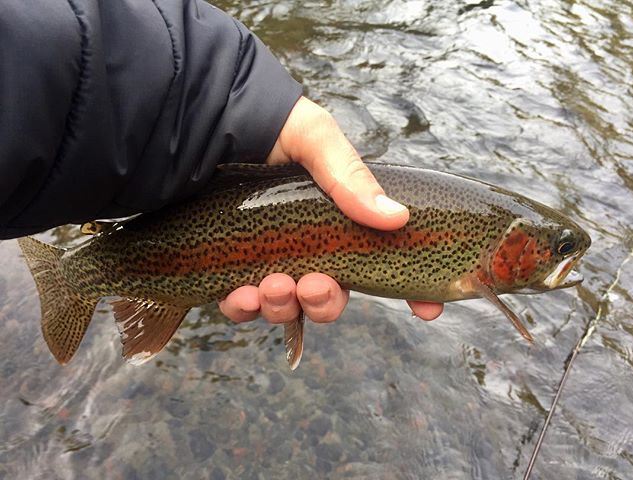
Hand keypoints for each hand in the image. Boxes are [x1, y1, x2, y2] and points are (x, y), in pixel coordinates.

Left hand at [219, 97, 443, 324]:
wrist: (205, 118)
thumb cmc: (268, 125)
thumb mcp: (316, 138)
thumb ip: (350, 176)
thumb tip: (397, 218)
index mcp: (337, 221)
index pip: (379, 263)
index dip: (408, 291)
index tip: (427, 308)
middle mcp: (307, 246)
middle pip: (330, 296)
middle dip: (326, 302)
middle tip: (313, 285)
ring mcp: (268, 260)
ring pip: (287, 307)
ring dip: (285, 307)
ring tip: (272, 286)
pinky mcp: (230, 268)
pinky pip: (243, 305)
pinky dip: (244, 308)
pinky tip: (241, 295)